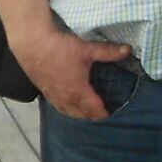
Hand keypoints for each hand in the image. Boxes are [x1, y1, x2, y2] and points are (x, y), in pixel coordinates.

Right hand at [9, 26, 131, 119]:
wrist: (32, 45)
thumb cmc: (60, 48)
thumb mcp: (88, 49)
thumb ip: (109, 52)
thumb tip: (128, 50)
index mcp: (78, 91)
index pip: (94, 109)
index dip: (104, 113)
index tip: (113, 114)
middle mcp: (65, 98)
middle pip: (82, 114)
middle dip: (93, 116)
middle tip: (103, 114)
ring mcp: (53, 96)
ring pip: (68, 112)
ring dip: (79, 114)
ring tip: (88, 113)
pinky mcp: (44, 91)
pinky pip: (58, 107)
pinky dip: (66, 110)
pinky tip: (68, 106)